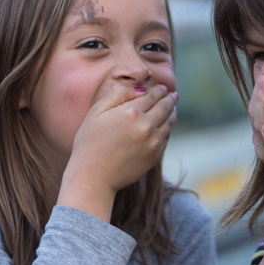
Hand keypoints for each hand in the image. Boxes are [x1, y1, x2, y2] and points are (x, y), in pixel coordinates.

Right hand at [59, 84, 177, 219]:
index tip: (163, 87)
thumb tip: (139, 89)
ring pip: (169, 122)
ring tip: (173, 108)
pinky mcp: (155, 155)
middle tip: (174, 95)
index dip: (159, 90)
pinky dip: (167, 129)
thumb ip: (117, 94)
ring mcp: (153, 142)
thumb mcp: (96, 112)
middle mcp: (146, 126)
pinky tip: (165, 126)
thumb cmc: (90, 143)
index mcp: (131, 112)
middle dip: (170, 99)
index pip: (152, 95)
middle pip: (165, 107)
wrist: (94, 177)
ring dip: (172, 113)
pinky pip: (166, 138)